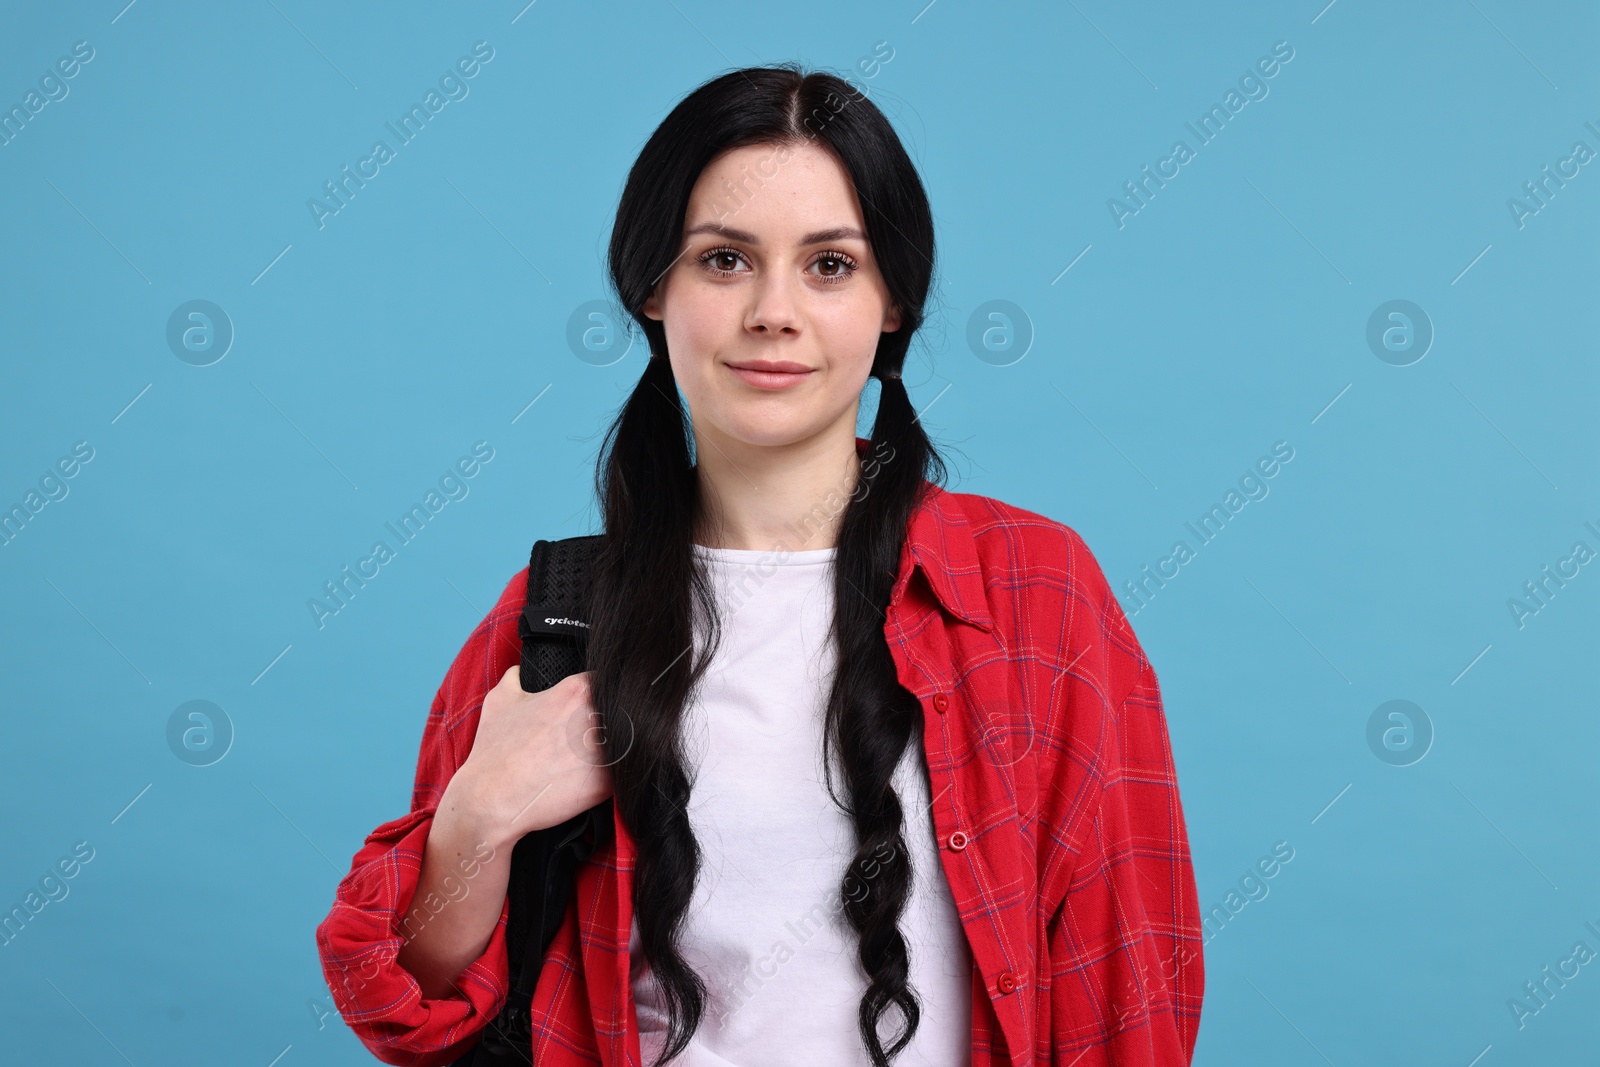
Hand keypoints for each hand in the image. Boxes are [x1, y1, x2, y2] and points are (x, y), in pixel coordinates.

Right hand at [446, 667, 613, 846]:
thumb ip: (516, 678)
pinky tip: (590, 780)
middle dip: (613, 722)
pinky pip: (623, 775)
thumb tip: (519, 672)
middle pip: (624, 711)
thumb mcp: (500, 701)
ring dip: (618, 748)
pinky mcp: (608, 783)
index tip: (594, 710)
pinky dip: (613, 778)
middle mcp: (597, 716)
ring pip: (629, 742)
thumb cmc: (494, 752)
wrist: (490, 799)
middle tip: (592, 737)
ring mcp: (606, 750)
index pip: (609, 682)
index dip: (605, 695)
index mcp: (577, 691)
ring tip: (590, 759)